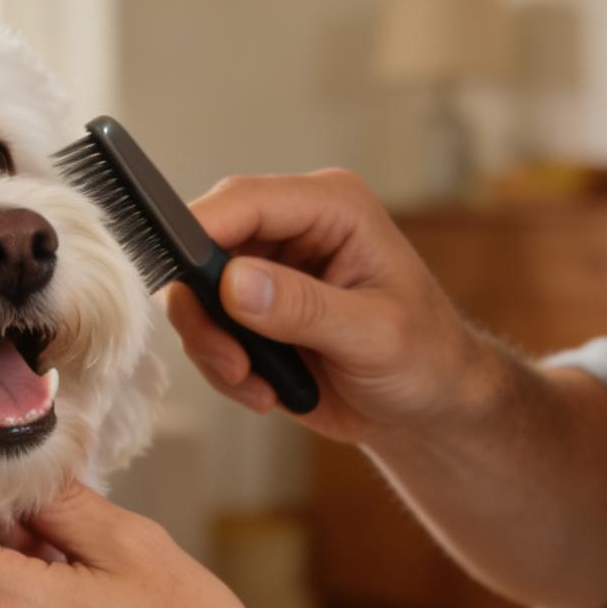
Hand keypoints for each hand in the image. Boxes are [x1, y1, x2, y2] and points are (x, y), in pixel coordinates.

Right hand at [168, 169, 497, 445]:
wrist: (427, 407)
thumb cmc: (425, 358)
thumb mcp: (373, 334)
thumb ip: (304, 307)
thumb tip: (234, 283)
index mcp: (332, 207)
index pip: (246, 200)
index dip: (201, 231)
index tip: (179, 278)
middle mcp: (294, 229)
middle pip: (205, 243)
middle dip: (205, 309)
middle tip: (232, 362)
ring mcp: (268, 271)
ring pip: (195, 292)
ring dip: (213, 346)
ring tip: (255, 383)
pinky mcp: (253, 312)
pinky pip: (207, 330)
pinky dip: (223, 368)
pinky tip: (265, 391)